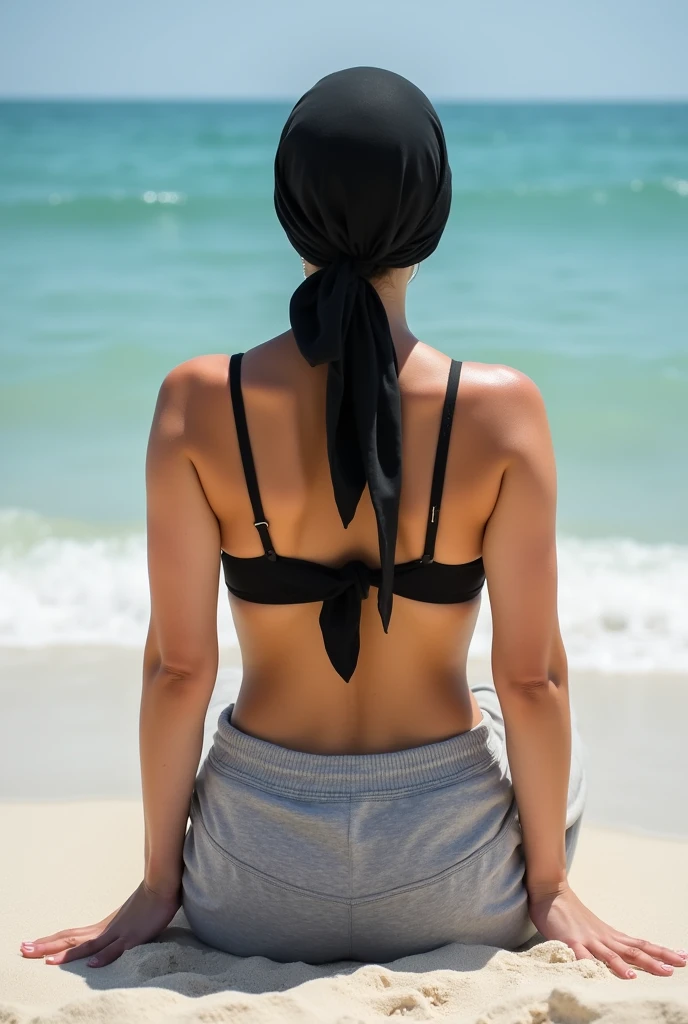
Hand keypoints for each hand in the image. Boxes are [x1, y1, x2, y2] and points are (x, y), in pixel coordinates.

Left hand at [19, 881, 181, 967]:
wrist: (161, 884)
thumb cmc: (147, 900)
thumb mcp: (126, 917)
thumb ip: (115, 929)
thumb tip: (101, 941)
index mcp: (102, 926)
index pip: (69, 934)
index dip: (49, 941)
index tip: (29, 944)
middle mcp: (105, 930)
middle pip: (70, 940)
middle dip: (46, 947)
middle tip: (23, 950)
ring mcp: (118, 934)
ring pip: (87, 947)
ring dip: (66, 954)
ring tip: (46, 962)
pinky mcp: (133, 937)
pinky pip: (117, 950)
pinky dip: (104, 957)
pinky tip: (92, 964)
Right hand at [528, 884, 686, 979]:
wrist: (550, 892)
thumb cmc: (570, 913)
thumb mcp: (595, 930)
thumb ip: (607, 944)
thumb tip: (625, 958)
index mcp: (611, 935)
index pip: (641, 944)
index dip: (661, 952)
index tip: (682, 957)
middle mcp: (604, 938)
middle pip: (634, 950)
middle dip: (656, 960)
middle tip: (677, 966)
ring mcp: (589, 939)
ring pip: (611, 954)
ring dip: (627, 965)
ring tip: (643, 974)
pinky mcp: (571, 941)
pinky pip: (582, 956)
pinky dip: (592, 965)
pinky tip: (599, 972)